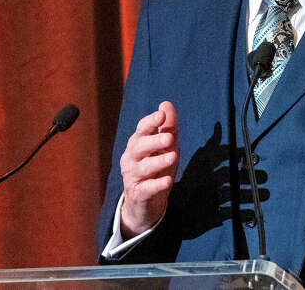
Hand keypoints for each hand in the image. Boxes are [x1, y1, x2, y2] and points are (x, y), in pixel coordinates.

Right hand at [119, 101, 178, 236]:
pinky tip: (167, 181)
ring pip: (143, 168)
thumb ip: (167, 127)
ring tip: (173, 157)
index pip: (141, 130)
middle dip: (154, 141)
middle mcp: (131, 158)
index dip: (150, 122)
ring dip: (158, 162)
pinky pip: (146, 188)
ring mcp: (132, 176)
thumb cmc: (157, 168)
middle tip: (169, 138)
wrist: (147, 201)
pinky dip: (156, 185)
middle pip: (139, 147)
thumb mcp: (165, 147)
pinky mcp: (138, 194)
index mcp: (137, 144)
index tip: (161, 115)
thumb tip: (165, 104)